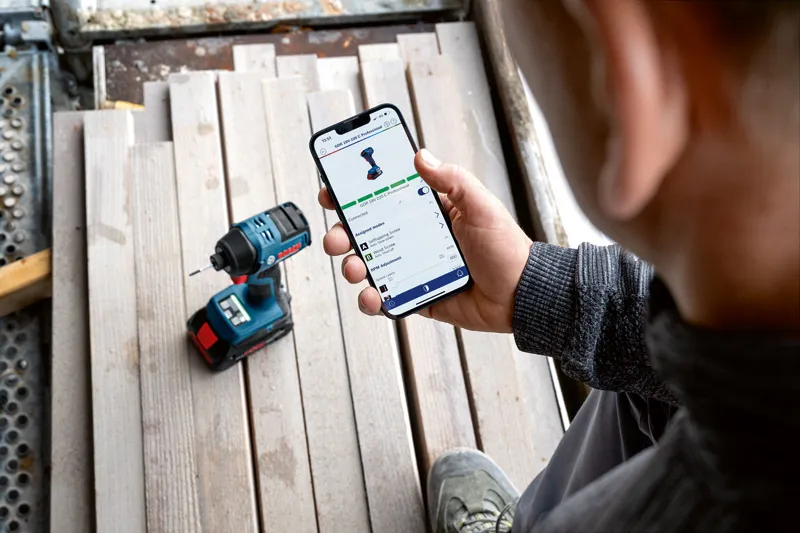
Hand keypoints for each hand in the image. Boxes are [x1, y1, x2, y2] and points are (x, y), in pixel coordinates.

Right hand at [318, 149, 532, 332]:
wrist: (521, 295)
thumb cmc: (506, 248)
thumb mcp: (480, 205)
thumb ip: (452, 180)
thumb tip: (421, 156)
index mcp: (428, 213)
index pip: (383, 199)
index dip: (355, 195)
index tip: (334, 192)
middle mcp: (416, 240)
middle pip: (368, 233)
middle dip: (343, 234)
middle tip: (337, 237)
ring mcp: (413, 269)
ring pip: (370, 266)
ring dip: (353, 266)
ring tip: (354, 268)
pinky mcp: (416, 296)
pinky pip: (386, 298)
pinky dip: (372, 300)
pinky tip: (371, 296)